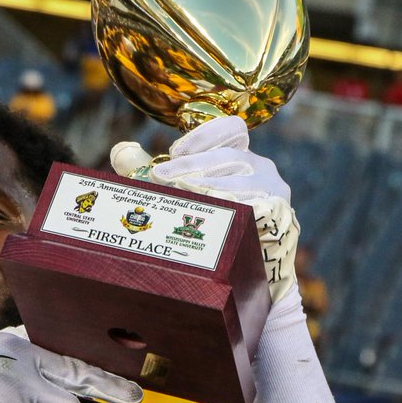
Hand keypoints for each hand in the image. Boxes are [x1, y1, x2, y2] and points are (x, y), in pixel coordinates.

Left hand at [111, 116, 299, 301]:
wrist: (248, 273)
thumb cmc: (214, 229)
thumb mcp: (183, 195)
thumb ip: (152, 171)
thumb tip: (120, 151)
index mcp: (242, 157)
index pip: (231, 129)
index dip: (203, 135)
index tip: (174, 150)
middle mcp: (263, 168)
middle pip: (228, 155)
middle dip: (190, 164)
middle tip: (159, 175)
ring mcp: (275, 191)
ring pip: (240, 181)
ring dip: (207, 185)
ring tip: (181, 191)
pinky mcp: (281, 216)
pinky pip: (256, 207)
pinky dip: (232, 208)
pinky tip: (212, 213)